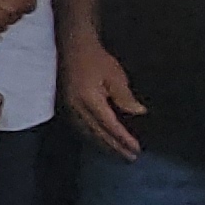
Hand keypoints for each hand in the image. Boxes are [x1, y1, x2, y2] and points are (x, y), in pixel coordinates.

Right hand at [63, 37, 144, 156]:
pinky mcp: (65, 106)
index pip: (109, 126)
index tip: (136, 149)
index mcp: (89, 100)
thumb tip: (138, 113)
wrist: (72, 46)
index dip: (123, 139)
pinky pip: (79, 128)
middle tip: (130, 158)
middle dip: (114, 147)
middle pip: (97, 134)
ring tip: (117, 153)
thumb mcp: (115, 75)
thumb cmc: (96, 58)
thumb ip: (125, 97)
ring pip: (86, 134)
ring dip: (102, 145)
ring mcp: (68, 108)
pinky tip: (99, 140)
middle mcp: (76, 108)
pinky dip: (91, 137)